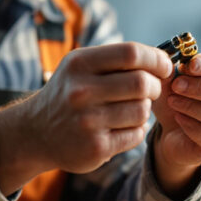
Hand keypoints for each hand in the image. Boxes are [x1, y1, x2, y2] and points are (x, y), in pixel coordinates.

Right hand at [0, 42, 172, 192]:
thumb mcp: (81, 66)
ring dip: (145, 109)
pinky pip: (137, 134)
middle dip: (155, 86)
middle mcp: (81, 92)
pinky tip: (123, 127)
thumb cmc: (69, 93)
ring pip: (142, 110)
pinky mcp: (96, 147)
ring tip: (132, 109)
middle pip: (142, 83)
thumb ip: (116, 60)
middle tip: (151, 90)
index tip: (164, 66)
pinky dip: (137, 129)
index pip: (130, 53)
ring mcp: (88, 122)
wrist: (35, 132)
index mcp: (79, 64)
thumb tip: (163, 58)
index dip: (155, 59)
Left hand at [151, 52, 200, 195]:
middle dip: (199, 87)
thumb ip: (171, 71)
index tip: (190, 64)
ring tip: (172, 101)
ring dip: (191, 107)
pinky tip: (178, 118)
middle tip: (176, 85)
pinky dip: (191, 126)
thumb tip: (168, 64)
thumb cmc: (177, 98)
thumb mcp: (169, 81)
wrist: (172, 131)